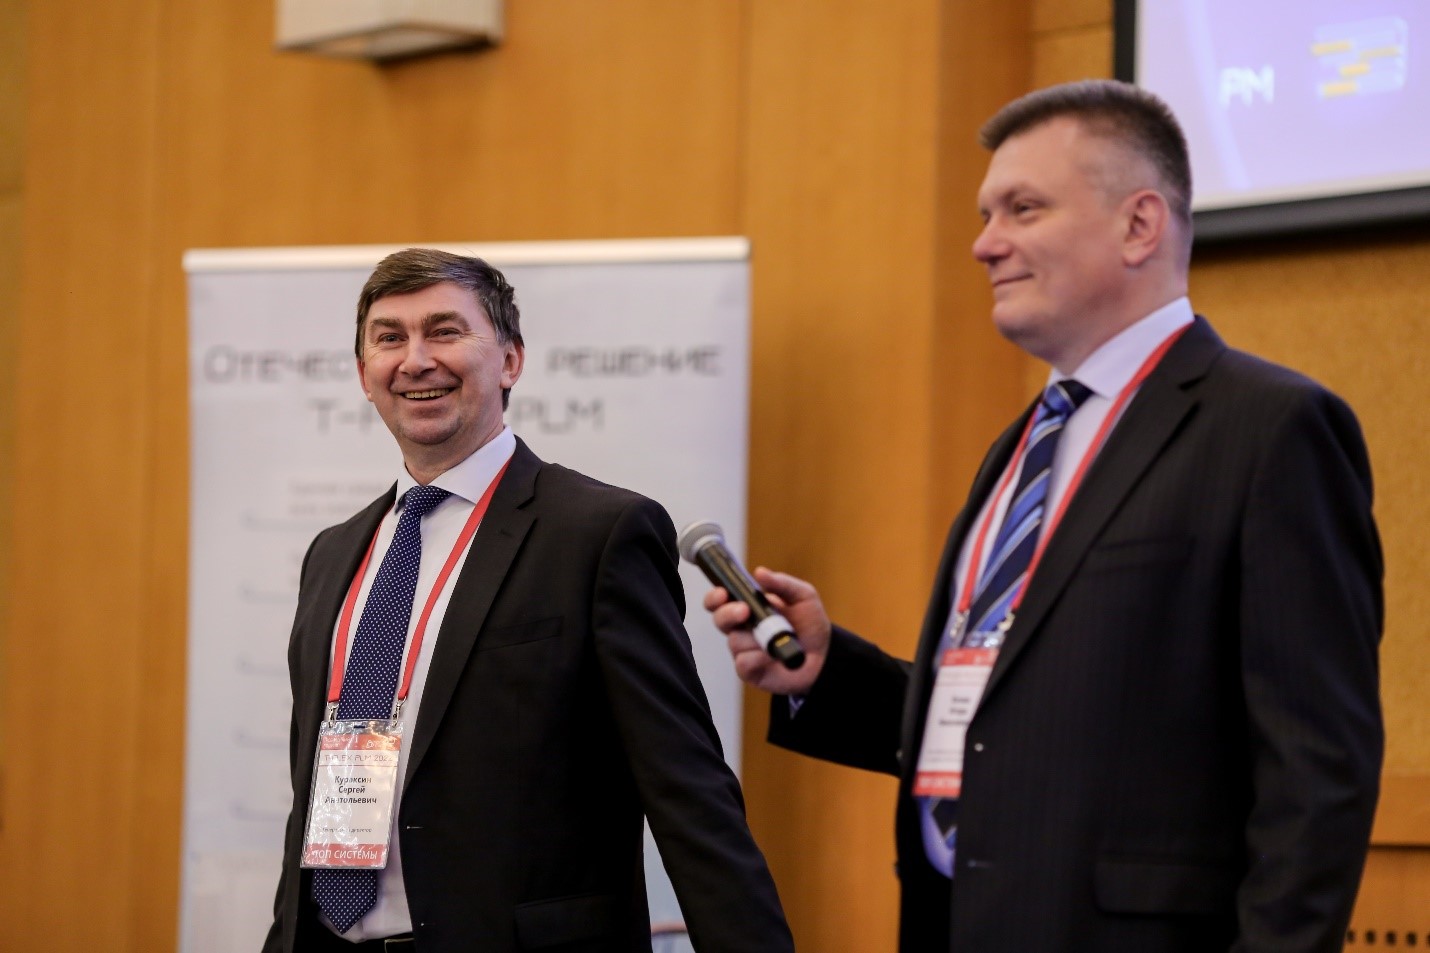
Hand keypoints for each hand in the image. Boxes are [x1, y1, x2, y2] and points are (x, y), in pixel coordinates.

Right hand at [702, 567, 828, 695]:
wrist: (824, 655)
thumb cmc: (810, 623)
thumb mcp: (803, 596)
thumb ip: (782, 583)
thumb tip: (759, 572)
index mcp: (748, 606)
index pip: (721, 599)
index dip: (715, 597)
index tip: (722, 593)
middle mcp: (741, 627)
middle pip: (719, 619)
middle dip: (728, 614)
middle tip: (745, 612)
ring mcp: (744, 649)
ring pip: (735, 641)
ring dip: (755, 639)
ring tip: (777, 639)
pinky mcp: (748, 670)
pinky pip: (743, 662)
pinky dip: (758, 658)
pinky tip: (772, 657)